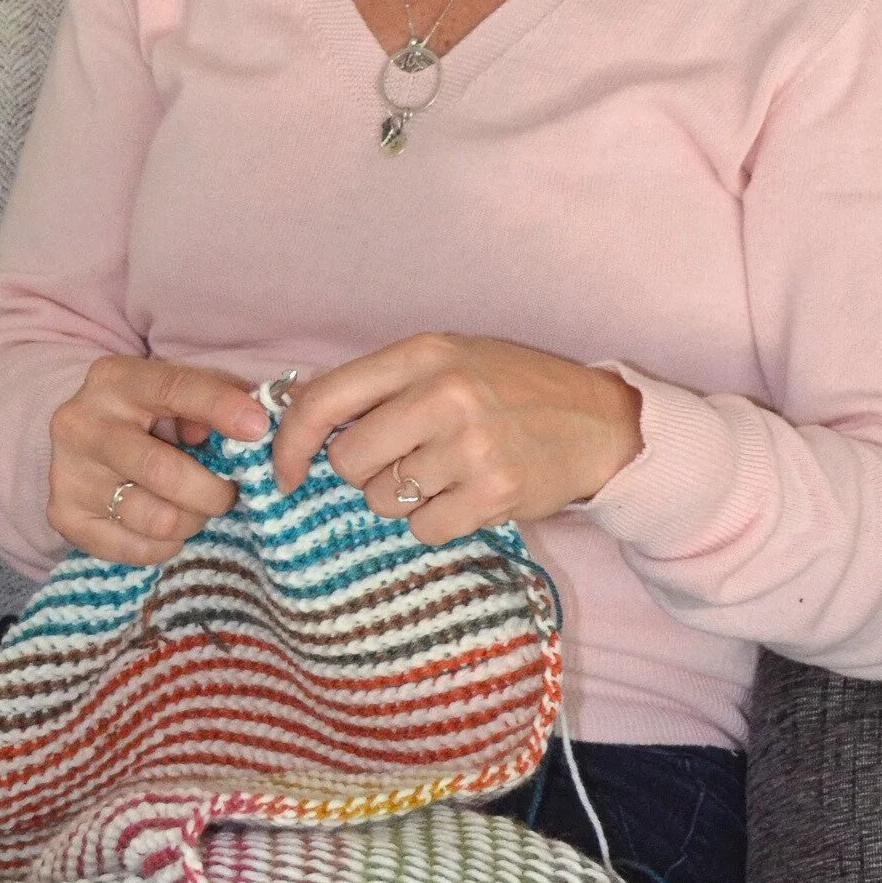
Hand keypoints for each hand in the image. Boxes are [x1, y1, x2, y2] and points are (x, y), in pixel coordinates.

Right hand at [48, 356, 268, 561]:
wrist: (85, 440)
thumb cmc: (149, 414)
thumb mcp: (179, 392)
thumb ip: (218, 397)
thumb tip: (257, 425)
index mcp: (114, 379)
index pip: (174, 388)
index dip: (220, 407)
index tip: (258, 429)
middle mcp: (81, 423)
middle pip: (163, 471)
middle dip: (213, 491)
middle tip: (229, 493)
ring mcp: (66, 472)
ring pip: (155, 518)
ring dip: (192, 521)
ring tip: (194, 509)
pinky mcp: (64, 515)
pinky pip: (136, 549)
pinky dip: (165, 545)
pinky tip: (166, 528)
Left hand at [272, 334, 642, 545]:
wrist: (595, 421)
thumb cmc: (511, 389)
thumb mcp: (448, 360)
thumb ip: (381, 384)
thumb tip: (294, 416)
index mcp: (423, 354)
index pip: (323, 400)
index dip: (291, 443)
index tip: (286, 472)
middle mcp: (444, 394)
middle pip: (348, 461)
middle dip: (363, 473)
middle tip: (404, 462)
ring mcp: (469, 445)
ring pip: (382, 500)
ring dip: (404, 499)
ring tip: (447, 473)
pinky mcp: (492, 492)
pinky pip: (423, 529)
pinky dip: (436, 522)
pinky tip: (467, 496)